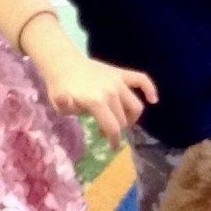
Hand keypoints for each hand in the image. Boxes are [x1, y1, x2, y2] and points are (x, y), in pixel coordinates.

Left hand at [39, 55, 157, 148]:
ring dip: (130, 118)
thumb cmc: (60, 86)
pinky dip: (149, 89)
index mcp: (96, 101)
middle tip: (104, 132)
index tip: (112, 148)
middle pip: (123, 120)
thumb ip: (67, 107)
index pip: (113, 127)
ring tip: (120, 121)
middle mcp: (111, 92)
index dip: (114, 140)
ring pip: (135, 106)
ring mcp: (118, 81)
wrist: (64, 63)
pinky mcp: (121, 73)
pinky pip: (141, 80)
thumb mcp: (58, 102)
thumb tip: (68, 101)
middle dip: (116, 130)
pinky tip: (153, 100)